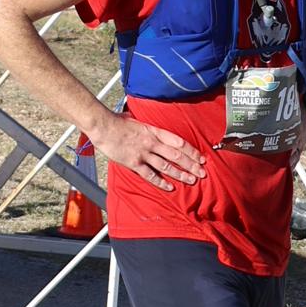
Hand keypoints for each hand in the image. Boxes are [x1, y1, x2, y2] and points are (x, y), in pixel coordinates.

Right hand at [89, 111, 205, 188]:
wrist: (103, 126)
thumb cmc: (116, 121)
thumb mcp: (135, 119)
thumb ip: (144, 125)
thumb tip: (143, 122)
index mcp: (154, 131)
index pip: (179, 142)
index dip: (192, 151)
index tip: (201, 157)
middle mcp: (152, 143)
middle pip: (176, 155)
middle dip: (191, 165)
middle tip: (202, 173)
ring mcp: (143, 153)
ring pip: (167, 166)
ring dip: (181, 174)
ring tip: (192, 180)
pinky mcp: (134, 163)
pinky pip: (150, 174)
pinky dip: (161, 182)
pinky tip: (170, 187)